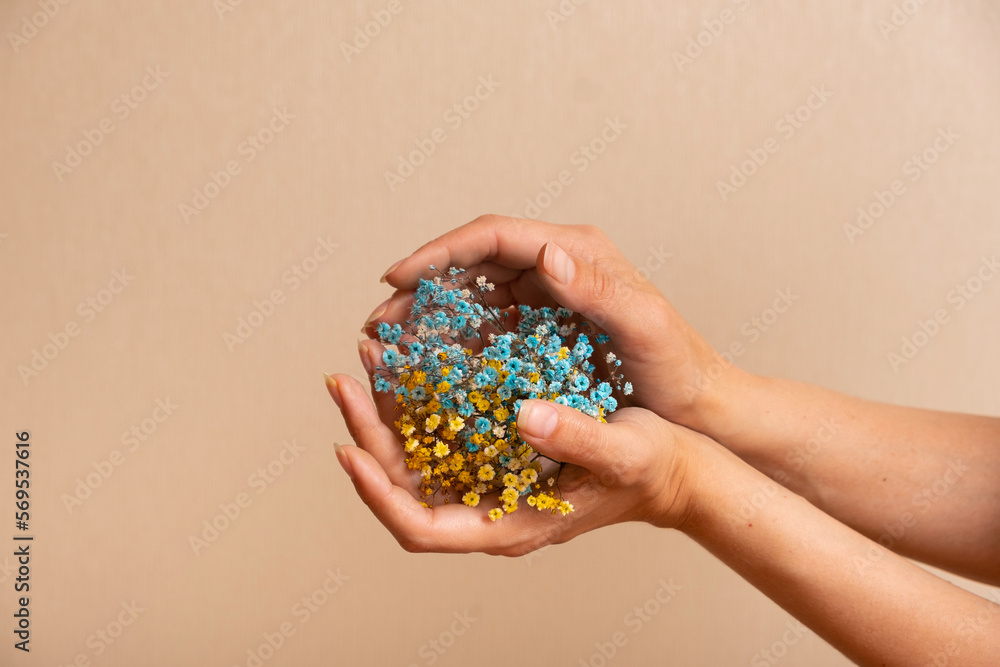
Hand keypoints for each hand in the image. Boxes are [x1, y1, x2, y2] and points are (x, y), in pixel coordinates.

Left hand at [324, 373, 696, 554]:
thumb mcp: (625, 452)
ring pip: (418, 462)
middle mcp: (490, 511)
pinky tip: (414, 362)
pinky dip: (420, 403)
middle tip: (345, 378)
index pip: (422, 527)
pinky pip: (445, 438)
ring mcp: (491, 486)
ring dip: (386, 414)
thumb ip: (579, 437)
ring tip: (371, 358)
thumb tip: (524, 413)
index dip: (378, 493)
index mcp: (510, 525)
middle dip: (368, 436)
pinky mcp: (499, 458)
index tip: (350, 448)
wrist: (676, 469)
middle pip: (405, 489)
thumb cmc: (655, 469)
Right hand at [366, 215, 736, 431]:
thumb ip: (598, 289)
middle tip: (380, 320)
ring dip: (431, 317)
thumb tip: (546, 252)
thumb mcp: (645, 327)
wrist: (701, 409)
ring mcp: (549, 300)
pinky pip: (489, 330)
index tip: (396, 278)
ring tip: (390, 345)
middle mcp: (558, 267)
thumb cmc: (680, 368)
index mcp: (577, 251)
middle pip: (474, 264)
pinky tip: (429, 367)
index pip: (494, 236)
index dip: (440, 252)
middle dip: (423, 287)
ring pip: (475, 297)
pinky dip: (456, 343)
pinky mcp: (544, 332)